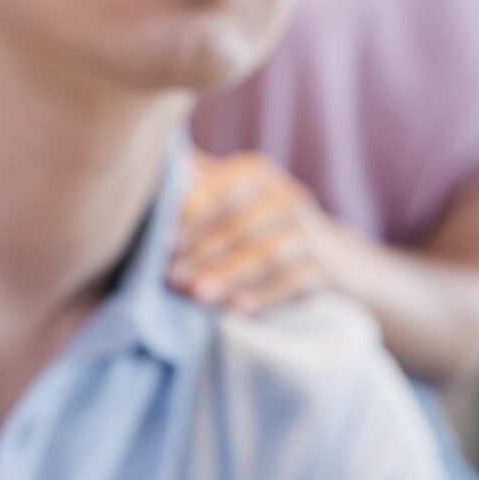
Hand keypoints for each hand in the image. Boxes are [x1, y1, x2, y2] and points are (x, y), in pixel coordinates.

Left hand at [171, 153, 352, 315]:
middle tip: (170, 277)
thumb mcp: (230, 198)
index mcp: (256, 173)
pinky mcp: (326, 265)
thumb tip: (149, 171)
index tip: (162, 245)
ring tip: (198, 294)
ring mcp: (311, 231)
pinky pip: (294, 280)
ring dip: (229, 274)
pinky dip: (266, 294)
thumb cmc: (257, 225)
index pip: (220, 192)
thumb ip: (194, 186)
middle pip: (240, 224)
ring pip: (266, 253)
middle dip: (203, 253)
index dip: (191, 218)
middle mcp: (286, 196)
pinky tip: (239, 308)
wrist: (328, 256)